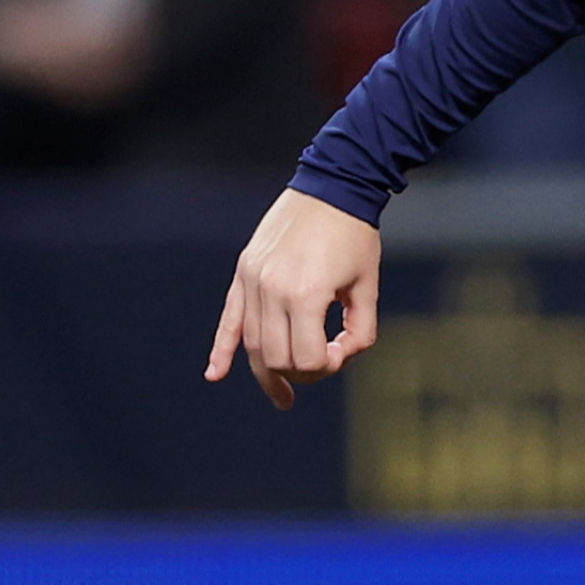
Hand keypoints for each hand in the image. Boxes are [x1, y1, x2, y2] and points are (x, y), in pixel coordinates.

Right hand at [206, 189, 383, 410]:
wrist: (331, 189)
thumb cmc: (356, 238)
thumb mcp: (369, 287)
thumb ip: (361, 329)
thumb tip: (340, 356)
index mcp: (307, 295)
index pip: (306, 358)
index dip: (326, 367)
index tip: (342, 351)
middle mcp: (272, 290)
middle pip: (275, 357)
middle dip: (300, 372)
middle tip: (322, 367)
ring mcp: (252, 281)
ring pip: (252, 344)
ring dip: (266, 373)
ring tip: (282, 395)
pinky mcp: (244, 273)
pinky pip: (229, 319)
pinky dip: (221, 348)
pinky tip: (215, 374)